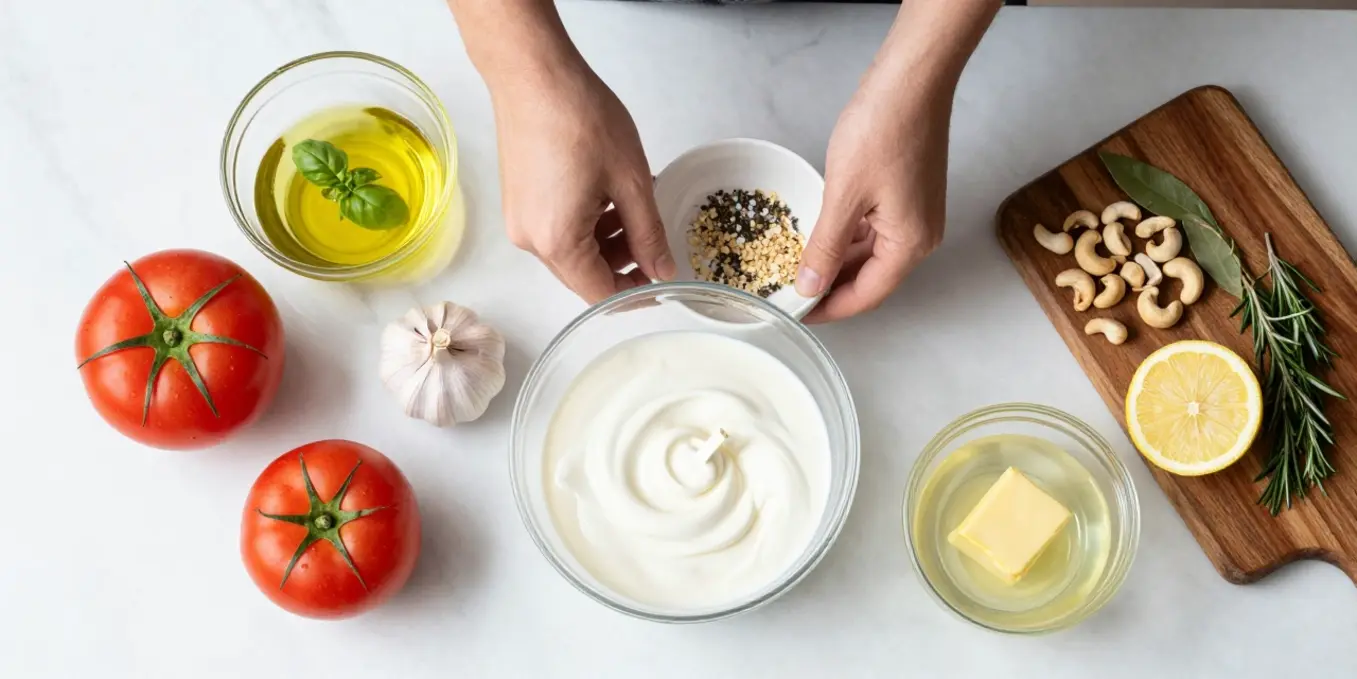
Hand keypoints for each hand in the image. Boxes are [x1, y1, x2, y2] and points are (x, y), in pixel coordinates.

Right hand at [490, 63, 674, 302]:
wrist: (532, 73)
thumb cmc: (580, 118)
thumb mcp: (630, 181)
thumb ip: (649, 234)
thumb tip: (662, 271)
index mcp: (557, 243)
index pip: (600, 293)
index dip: (636, 293)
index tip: (662, 279)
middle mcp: (530, 240)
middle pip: (583, 275)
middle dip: (622, 263)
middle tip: (654, 236)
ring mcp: (519, 220)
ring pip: (571, 251)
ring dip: (606, 240)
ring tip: (633, 205)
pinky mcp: (518, 201)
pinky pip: (556, 229)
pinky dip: (586, 223)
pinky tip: (607, 193)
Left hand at [796, 71, 952, 323]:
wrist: (911, 80)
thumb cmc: (883, 130)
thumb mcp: (844, 195)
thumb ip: (825, 246)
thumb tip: (810, 286)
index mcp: (910, 244)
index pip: (867, 295)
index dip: (831, 309)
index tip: (798, 314)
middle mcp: (919, 235)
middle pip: (871, 278)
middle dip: (832, 287)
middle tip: (791, 293)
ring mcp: (915, 214)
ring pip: (870, 254)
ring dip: (837, 262)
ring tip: (798, 268)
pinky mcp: (907, 194)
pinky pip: (874, 229)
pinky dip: (847, 237)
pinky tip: (820, 237)